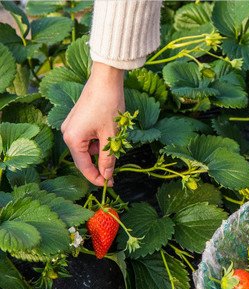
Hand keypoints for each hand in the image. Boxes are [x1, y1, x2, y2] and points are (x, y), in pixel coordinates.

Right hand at [61, 62, 124, 185]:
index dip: (97, 178)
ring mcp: (71, 126)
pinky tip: (109, 131)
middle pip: (84, 158)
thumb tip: (108, 176)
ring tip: (115, 138)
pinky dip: (99, 140)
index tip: (110, 184)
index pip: (84, 167)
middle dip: (100, 163)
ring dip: (102, 149)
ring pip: (88, 148)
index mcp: (72, 139)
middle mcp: (67, 133)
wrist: (105, 80)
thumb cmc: (108, 106)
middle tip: (116, 170)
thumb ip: (108, 158)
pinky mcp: (77, 121)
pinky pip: (87, 138)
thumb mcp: (111, 136)